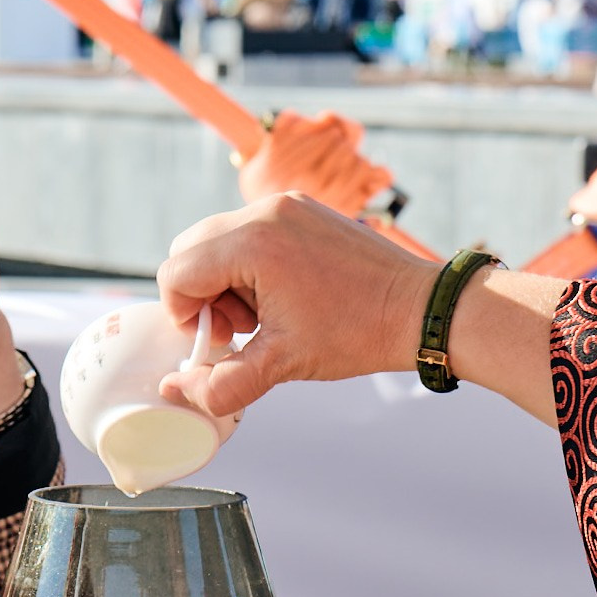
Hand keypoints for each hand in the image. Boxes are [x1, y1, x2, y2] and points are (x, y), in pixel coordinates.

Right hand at [152, 194, 440, 418]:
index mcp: (254, 243)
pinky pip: (250, 231)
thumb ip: (220, 385)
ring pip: (218, 240)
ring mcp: (285, 205)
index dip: (184, 314)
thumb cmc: (358, 332)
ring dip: (225, 280)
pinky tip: (282, 294)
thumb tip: (175, 391)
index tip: (220, 339)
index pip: (177, 272)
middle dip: (202, 295)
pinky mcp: (301, 208)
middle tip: (240, 328)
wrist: (420, 308)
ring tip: (264, 314)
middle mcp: (264, 212)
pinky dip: (250, 264)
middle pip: (190, 249)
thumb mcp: (282, 365)